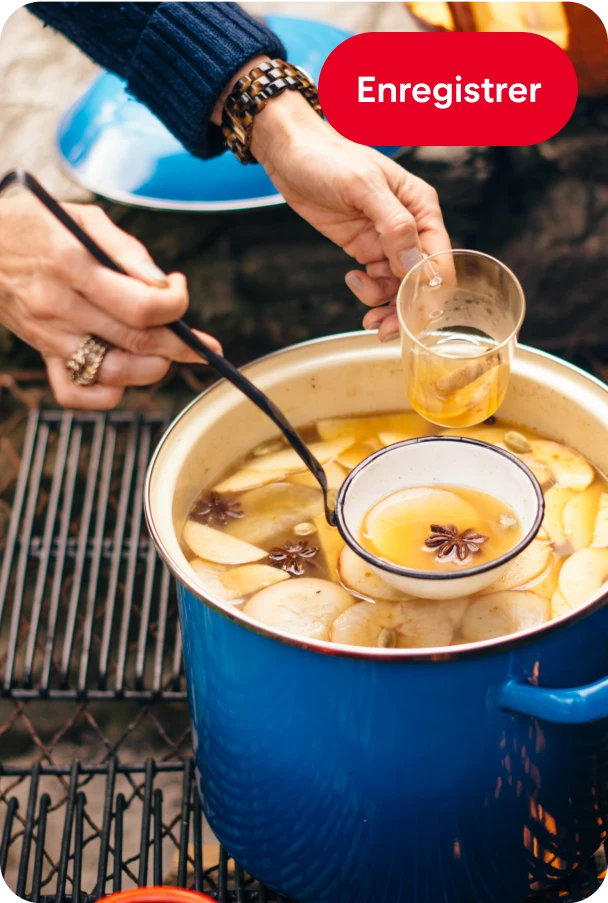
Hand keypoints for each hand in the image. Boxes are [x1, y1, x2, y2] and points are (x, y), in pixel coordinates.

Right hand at [0, 195, 221, 408]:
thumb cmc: (34, 224)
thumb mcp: (81, 217)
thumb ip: (126, 250)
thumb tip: (164, 283)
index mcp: (72, 264)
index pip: (143, 306)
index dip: (176, 305)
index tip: (179, 289)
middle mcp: (58, 306)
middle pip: (137, 343)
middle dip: (180, 346)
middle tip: (199, 342)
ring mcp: (48, 335)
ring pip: (114, 373)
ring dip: (151, 368)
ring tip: (163, 352)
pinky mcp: (40, 352)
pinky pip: (74, 393)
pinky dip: (105, 396)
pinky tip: (123, 377)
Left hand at [252, 91, 450, 340]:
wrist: (292, 153)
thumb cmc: (328, 157)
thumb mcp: (362, 186)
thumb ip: (393, 225)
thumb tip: (414, 266)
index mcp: (421, 207)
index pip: (440, 258)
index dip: (429, 290)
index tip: (410, 311)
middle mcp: (411, 226)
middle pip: (421, 279)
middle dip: (406, 307)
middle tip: (385, 329)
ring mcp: (387, 239)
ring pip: (399, 285)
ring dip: (386, 305)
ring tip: (367, 318)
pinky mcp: (365, 248)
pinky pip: (378, 280)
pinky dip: (369, 291)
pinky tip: (353, 280)